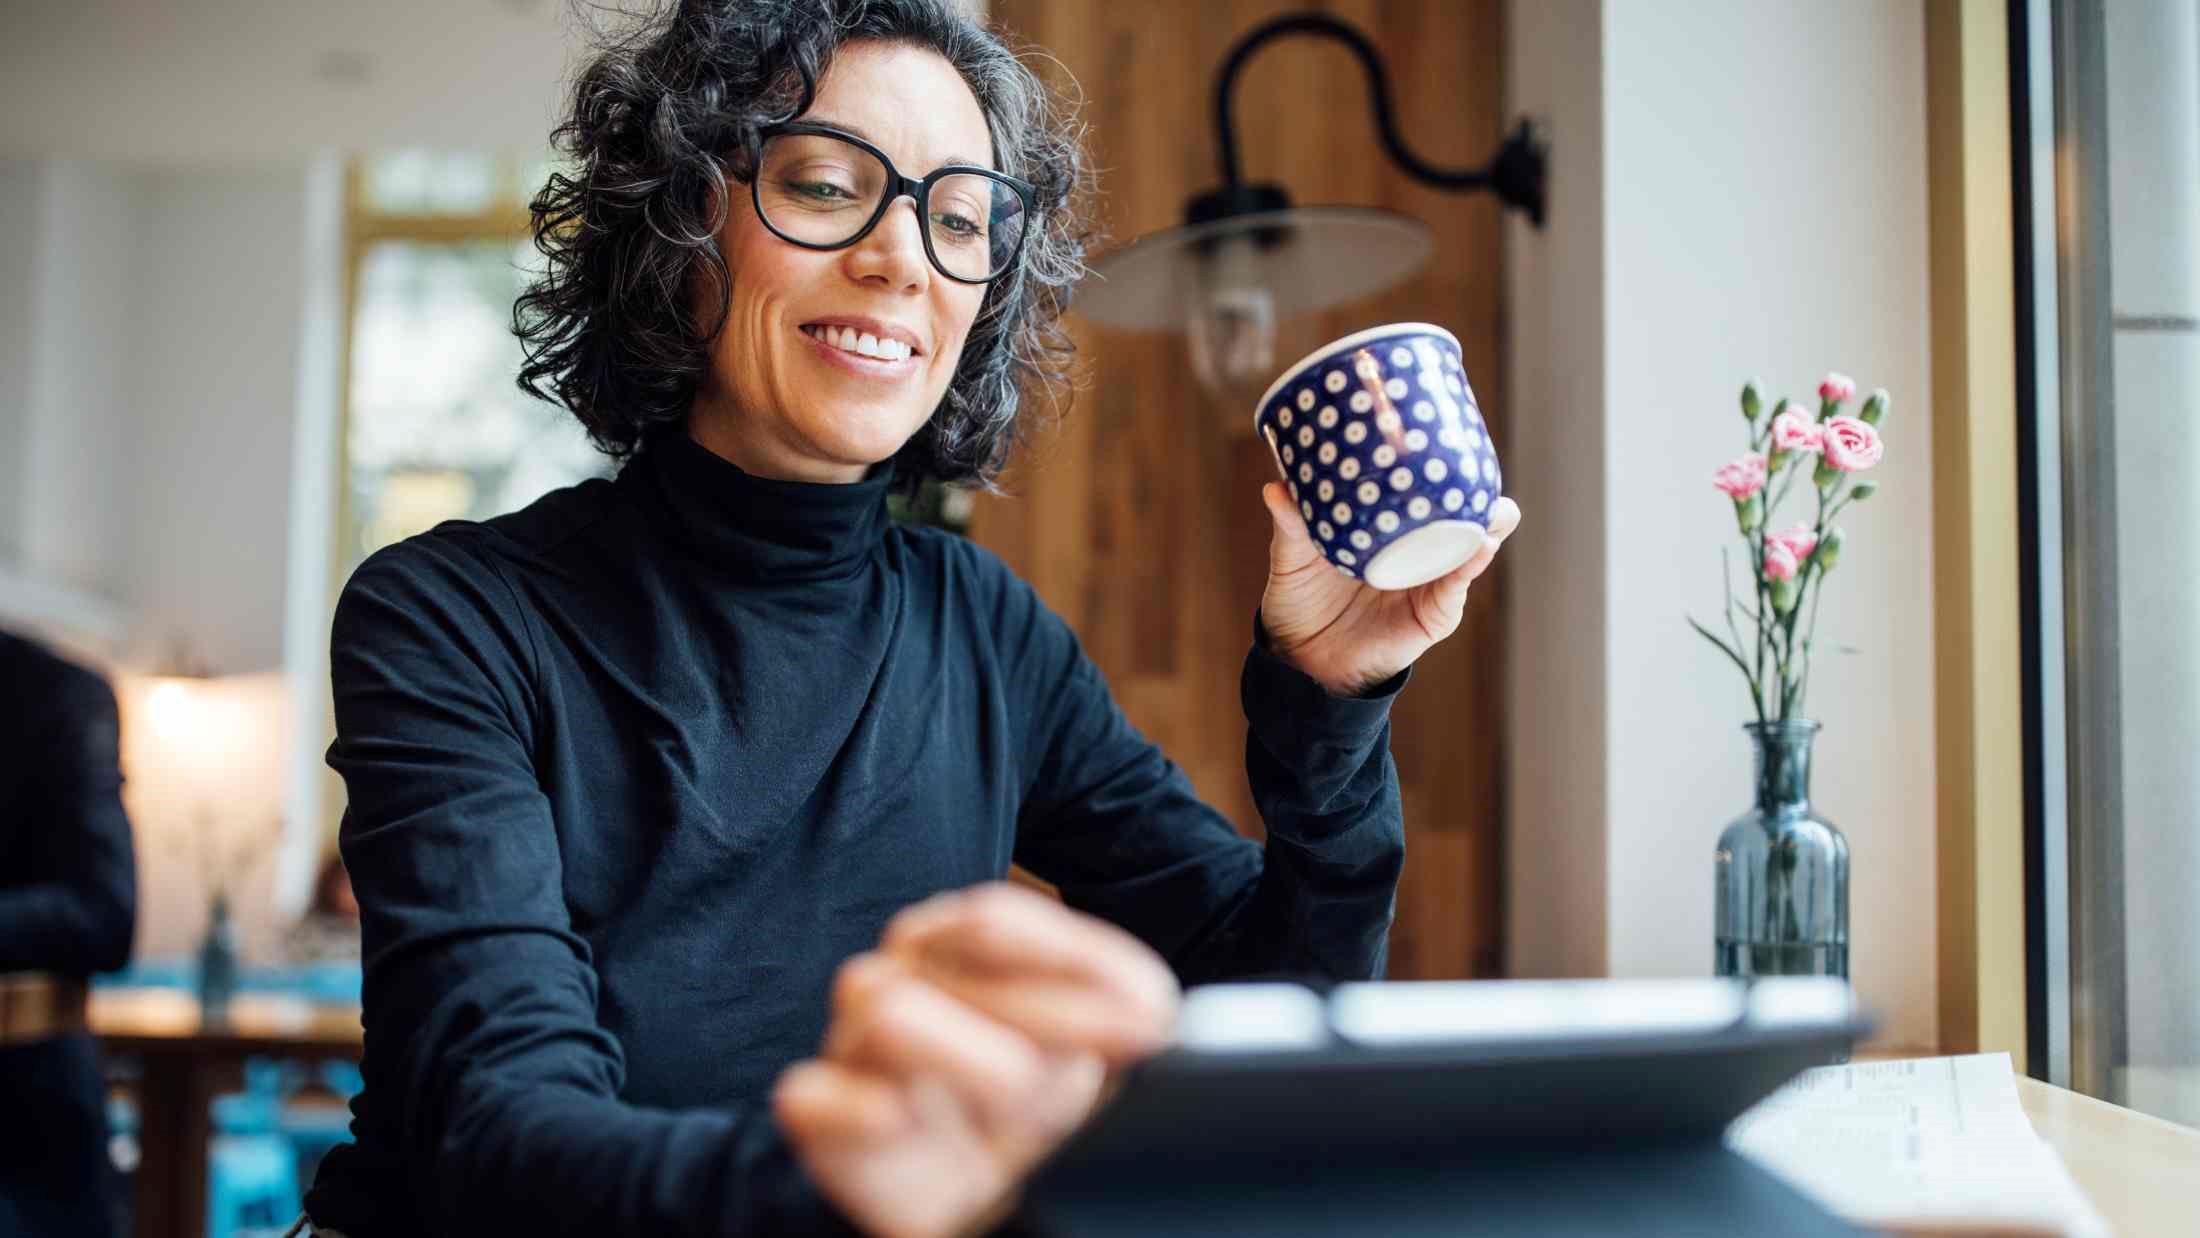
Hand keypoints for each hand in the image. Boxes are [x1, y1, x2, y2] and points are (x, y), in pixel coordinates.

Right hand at [772, 882, 1179, 1237]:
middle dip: (1040, 1019)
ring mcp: (852, 1047)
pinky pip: (808, 1095)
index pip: (990, 920)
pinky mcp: (823, 1122)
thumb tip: (1147, 1016)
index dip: (1067, 965)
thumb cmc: (1042, 1099)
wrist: (988, 1194)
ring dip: (969, 1061)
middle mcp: (896, 977)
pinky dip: (857, 1107)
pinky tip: (903, 1119)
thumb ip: (1127, 1002)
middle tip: (1090, 1075)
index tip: (1143, 1024)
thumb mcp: (1107, 1040)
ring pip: (885, 1012)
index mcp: (954, 943)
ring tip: (1017, 1108)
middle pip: (944, 960)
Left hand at [1258, 483, 1522, 696]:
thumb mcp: (1294, 559)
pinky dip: (1470, 565)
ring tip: (1492, 507)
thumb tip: (1277, 487)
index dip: (1445, 467)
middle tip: (1476, 469)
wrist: (1301, 658)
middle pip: (1464, 513)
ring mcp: (1431, 580)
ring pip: (1473, 546)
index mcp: (1389, 527)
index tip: (1450, 436)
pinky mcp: (1434, 613)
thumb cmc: (1302, 599)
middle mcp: (1417, 549)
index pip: (1425, 491)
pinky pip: (1457, 586)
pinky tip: (1478, 546)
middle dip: (1479, 491)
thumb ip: (1291, 526)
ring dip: (1488, 523)